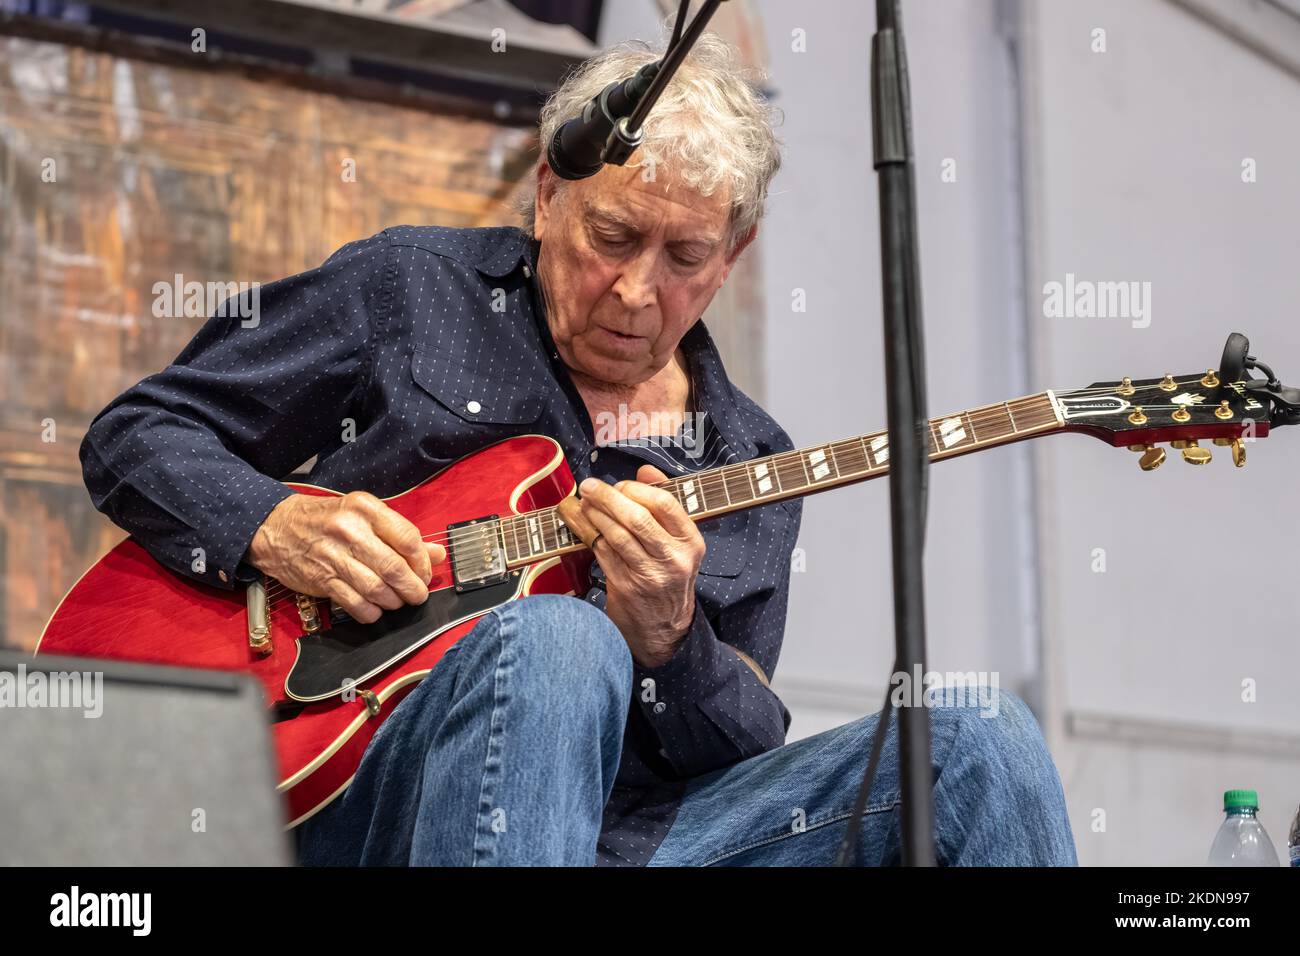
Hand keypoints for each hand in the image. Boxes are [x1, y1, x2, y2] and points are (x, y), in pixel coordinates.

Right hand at [248, 492, 445, 623]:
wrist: (274, 527)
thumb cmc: (326, 521)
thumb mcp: (363, 516)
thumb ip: (400, 535)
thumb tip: (437, 554)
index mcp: (365, 509)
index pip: (408, 538)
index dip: (422, 562)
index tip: (425, 572)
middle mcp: (350, 531)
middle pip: (394, 568)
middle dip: (413, 588)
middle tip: (417, 594)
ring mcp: (333, 556)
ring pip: (377, 589)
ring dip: (394, 601)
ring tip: (397, 601)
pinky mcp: (321, 579)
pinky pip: (356, 604)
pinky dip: (371, 612)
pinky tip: (375, 608)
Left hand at [557, 464, 704, 666]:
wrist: (664, 627)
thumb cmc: (668, 575)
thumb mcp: (677, 542)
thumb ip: (663, 503)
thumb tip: (646, 470)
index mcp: (691, 542)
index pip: (665, 504)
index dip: (637, 489)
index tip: (620, 484)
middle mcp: (673, 558)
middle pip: (637, 518)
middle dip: (608, 497)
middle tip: (590, 486)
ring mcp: (650, 574)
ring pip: (617, 534)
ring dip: (595, 514)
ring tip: (583, 502)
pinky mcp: (626, 586)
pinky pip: (603, 552)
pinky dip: (588, 533)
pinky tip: (581, 522)